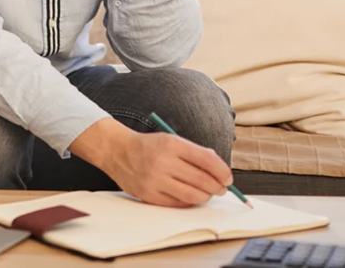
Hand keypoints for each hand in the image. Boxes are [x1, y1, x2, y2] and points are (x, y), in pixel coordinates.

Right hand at [72, 118, 232, 206]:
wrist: (117, 151)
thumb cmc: (148, 146)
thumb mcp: (171, 140)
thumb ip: (195, 153)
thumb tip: (220, 171)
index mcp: (171, 144)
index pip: (207, 160)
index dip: (222, 171)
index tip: (228, 177)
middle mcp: (162, 162)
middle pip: (203, 180)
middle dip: (218, 187)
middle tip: (221, 188)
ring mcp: (154, 180)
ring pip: (193, 195)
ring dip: (206, 196)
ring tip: (206, 193)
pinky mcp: (148, 195)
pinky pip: (178, 203)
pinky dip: (189, 201)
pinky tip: (190, 196)